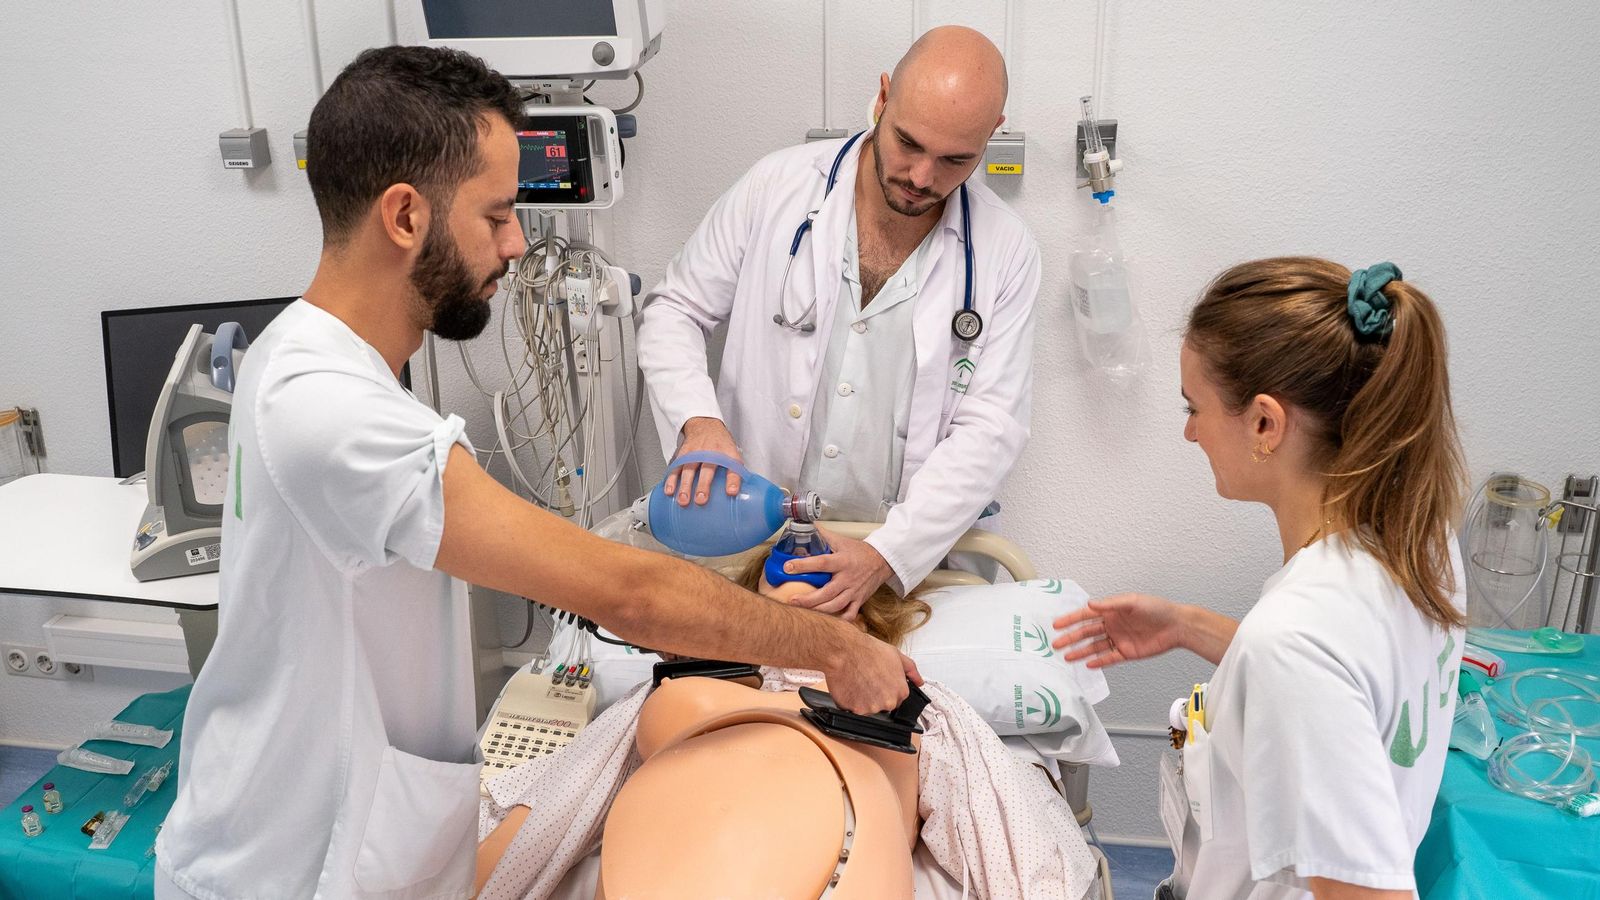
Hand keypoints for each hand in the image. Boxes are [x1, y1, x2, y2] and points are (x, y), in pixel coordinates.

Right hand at [663, 417, 742, 506]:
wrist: (705, 424)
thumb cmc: (721, 444)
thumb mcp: (733, 453)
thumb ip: (735, 472)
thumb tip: (736, 495)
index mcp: (727, 453)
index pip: (733, 466)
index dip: (733, 480)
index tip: (731, 492)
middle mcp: (711, 451)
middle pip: (707, 468)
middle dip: (703, 485)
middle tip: (701, 500)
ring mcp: (695, 451)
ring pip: (689, 469)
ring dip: (685, 485)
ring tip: (683, 500)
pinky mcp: (683, 453)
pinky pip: (676, 466)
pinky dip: (671, 479)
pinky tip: (670, 490)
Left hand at [784, 529, 892, 619]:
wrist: (882, 561)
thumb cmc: (859, 551)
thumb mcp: (841, 540)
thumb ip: (823, 535)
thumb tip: (806, 526)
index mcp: (842, 561)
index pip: (821, 563)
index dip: (804, 566)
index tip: (787, 567)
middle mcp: (848, 578)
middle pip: (827, 592)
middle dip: (808, 599)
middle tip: (791, 600)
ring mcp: (854, 591)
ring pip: (835, 606)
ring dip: (818, 610)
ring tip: (802, 612)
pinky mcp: (859, 600)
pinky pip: (849, 614)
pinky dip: (839, 620)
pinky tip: (826, 622)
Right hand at [823, 630, 922, 713]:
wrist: (844, 651)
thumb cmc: (868, 651)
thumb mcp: (896, 655)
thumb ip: (911, 670)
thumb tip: (919, 681)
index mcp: (900, 691)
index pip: (897, 699)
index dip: (887, 689)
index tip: (879, 681)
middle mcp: (888, 702)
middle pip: (883, 705)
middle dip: (875, 695)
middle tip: (867, 679)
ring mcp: (871, 708)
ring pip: (868, 708)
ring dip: (863, 699)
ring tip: (857, 681)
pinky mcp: (854, 710)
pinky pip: (853, 710)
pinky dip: (850, 701)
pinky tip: (850, 686)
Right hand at [1051, 593, 1184, 668]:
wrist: (1177, 626)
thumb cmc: (1157, 609)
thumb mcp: (1133, 602)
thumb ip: (1110, 604)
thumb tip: (1090, 604)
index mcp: (1111, 611)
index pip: (1086, 616)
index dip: (1070, 620)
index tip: (1056, 625)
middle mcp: (1112, 625)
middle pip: (1087, 633)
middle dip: (1071, 638)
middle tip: (1055, 644)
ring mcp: (1119, 640)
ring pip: (1095, 647)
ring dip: (1081, 651)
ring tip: (1067, 657)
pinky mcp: (1127, 652)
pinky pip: (1109, 658)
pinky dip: (1099, 661)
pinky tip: (1087, 664)